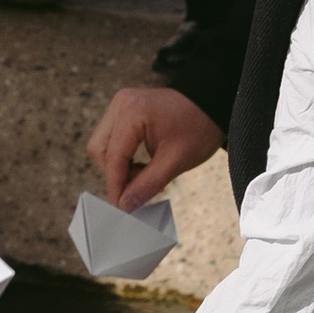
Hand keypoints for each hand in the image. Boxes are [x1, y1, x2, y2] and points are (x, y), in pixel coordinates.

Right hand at [86, 80, 220, 217]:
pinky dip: (123, 156)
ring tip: (144, 175)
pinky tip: (143, 164)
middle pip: (99, 150)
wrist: (214, 103)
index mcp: (131, 113)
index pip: (113, 157)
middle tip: (137, 190)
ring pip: (103, 145)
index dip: (116, 186)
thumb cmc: (199, 127)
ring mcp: (121, 104)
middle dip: (115, 174)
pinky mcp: (125, 108)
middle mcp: (121, 104)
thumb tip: (125, 205)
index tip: (121, 209)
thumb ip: (147, 184)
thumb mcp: (176, 161)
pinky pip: (112, 138)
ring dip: (119, 166)